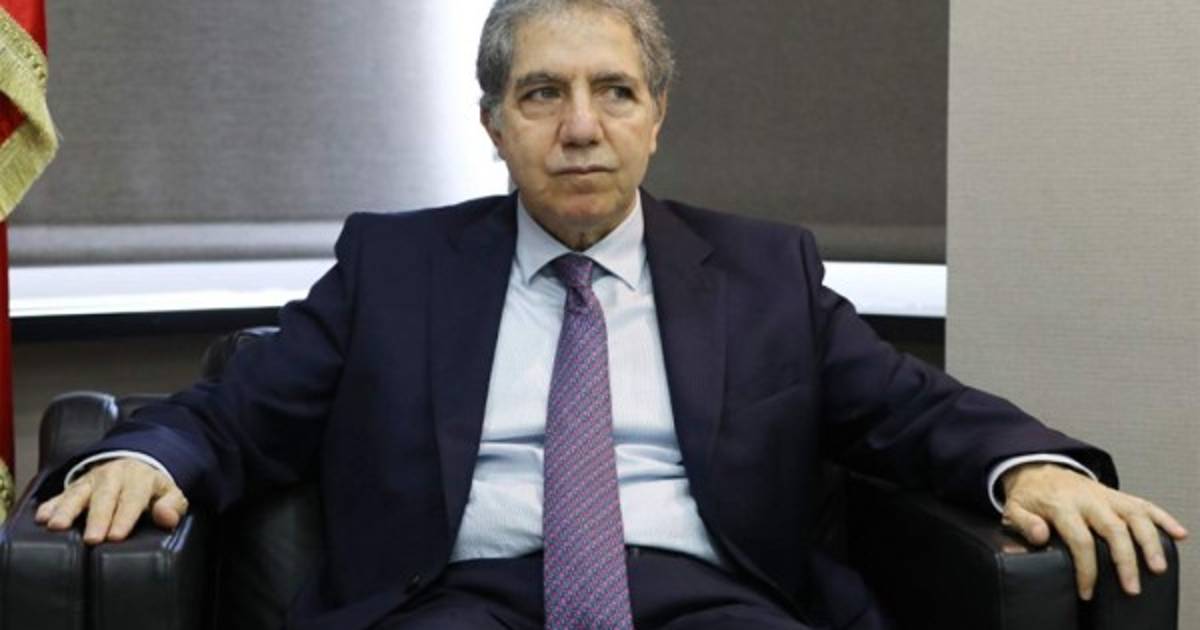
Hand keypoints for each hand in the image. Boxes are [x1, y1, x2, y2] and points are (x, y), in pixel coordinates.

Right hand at [35, 458, 188, 544]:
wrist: (134, 463)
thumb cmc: (151, 488)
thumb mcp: (170, 493)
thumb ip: (172, 506)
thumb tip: (166, 518)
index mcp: (139, 478)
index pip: (133, 499)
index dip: (124, 517)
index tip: (116, 536)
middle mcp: (113, 476)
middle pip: (104, 497)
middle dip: (97, 518)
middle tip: (91, 539)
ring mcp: (91, 480)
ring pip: (78, 494)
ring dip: (66, 510)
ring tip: (57, 526)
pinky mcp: (75, 486)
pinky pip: (60, 494)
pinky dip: (50, 505)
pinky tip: (42, 517)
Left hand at [1000, 463, 1186, 599]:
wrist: (1039, 469)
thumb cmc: (1030, 496)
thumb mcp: (1014, 508)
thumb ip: (1023, 522)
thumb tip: (1040, 536)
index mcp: (1062, 505)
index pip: (1079, 539)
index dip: (1086, 568)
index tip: (1088, 591)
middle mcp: (1089, 499)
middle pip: (1113, 529)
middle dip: (1125, 559)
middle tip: (1131, 587)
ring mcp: (1107, 496)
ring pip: (1135, 516)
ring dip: (1150, 541)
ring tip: (1158, 567)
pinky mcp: (1118, 495)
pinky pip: (1145, 504)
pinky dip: (1164, 518)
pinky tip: (1180, 534)